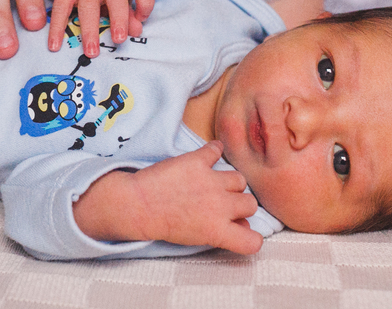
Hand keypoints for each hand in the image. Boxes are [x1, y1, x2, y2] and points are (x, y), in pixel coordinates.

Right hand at [48, 0, 153, 56]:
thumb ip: (130, 15)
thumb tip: (136, 32)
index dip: (145, 1)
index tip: (141, 18)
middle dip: (118, 18)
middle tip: (119, 40)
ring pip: (88, 4)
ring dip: (91, 29)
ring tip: (92, 52)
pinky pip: (61, 8)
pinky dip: (58, 27)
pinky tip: (56, 45)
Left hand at [72, 141, 263, 253]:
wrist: (137, 206)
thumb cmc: (162, 224)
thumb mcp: (196, 238)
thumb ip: (220, 231)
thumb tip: (238, 223)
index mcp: (219, 231)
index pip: (254, 241)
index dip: (249, 235)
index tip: (240, 228)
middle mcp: (221, 206)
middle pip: (250, 203)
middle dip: (239, 204)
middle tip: (222, 203)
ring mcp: (211, 182)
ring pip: (239, 179)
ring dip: (229, 181)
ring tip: (212, 183)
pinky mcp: (198, 161)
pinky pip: (215, 150)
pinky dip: (214, 150)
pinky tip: (211, 153)